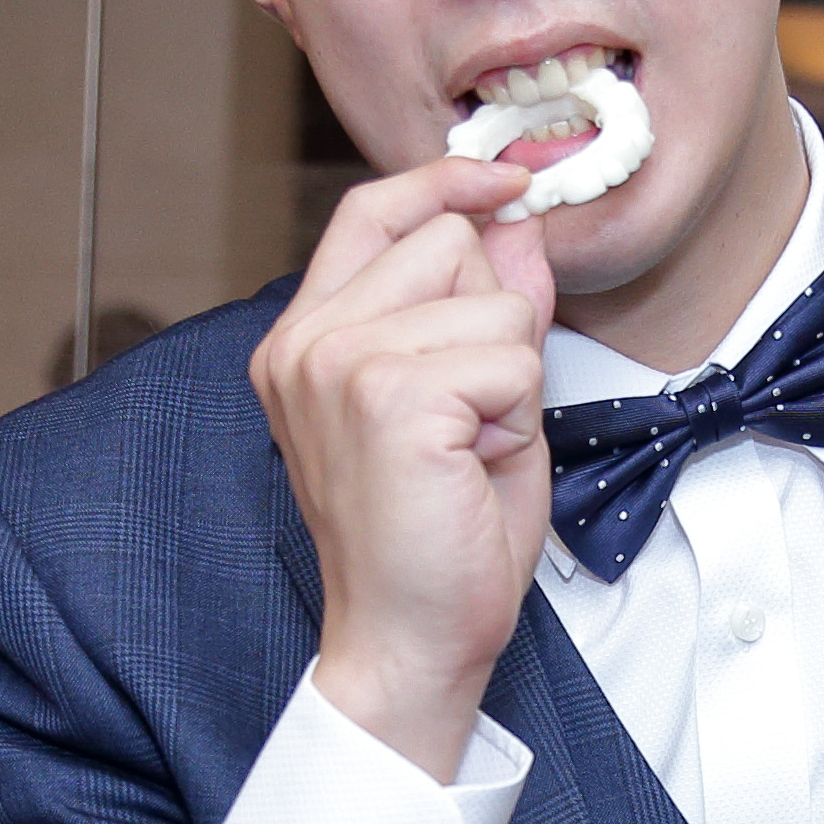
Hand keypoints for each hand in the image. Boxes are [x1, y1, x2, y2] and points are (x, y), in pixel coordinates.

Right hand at [252, 153, 559, 782]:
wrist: (409, 641)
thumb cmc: (436, 539)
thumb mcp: (471, 401)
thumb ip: (487, 308)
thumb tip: (517, 223)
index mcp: (306, 337)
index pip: (375, 210)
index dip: (448, 184)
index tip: (507, 182)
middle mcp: (307, 340)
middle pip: (450, 243)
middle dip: (494, 322)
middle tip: (469, 418)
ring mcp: (339, 363)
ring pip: (493, 303)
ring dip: (512, 380)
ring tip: (469, 451)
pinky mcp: (387, 394)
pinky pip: (509, 357)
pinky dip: (517, 416)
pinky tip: (474, 467)